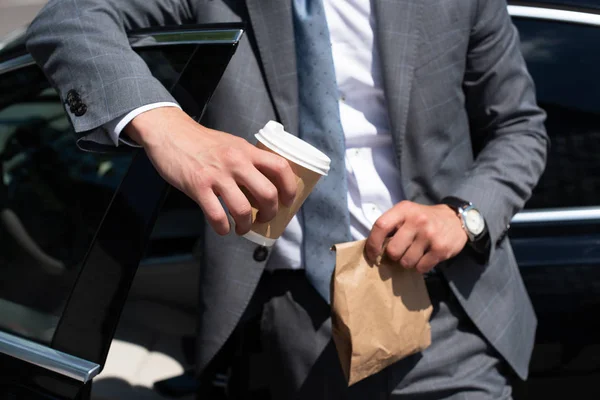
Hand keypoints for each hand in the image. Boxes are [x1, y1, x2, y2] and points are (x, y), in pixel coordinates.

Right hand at [125, 107, 296, 235]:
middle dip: (270, 214)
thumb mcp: (232, 144)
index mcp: (247, 151)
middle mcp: (236, 162)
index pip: (280, 168)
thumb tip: (264, 186)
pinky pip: (217, 215)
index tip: (288, 202)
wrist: (169, 132)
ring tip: (242, 227)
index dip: (290, 188)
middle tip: (263, 219)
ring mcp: (217, 175)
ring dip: (246, 225)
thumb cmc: (202, 142)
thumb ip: (247, 161)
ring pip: (243, 210)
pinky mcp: (197, 186)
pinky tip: (223, 228)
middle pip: (267, 194)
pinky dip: (223, 228)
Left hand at [365, 201, 467, 273]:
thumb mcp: (407, 213)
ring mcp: (429, 235)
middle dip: (394, 256)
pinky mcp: (440, 249)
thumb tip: (373, 249)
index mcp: (404, 209)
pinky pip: (421, 268)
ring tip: (415, 253)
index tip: (372, 254)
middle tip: (402, 251)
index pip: (380, 226)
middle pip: (393, 250)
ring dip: (408, 262)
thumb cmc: (424, 219)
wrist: (455, 220)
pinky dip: (420, 267)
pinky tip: (425, 257)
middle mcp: (417, 220)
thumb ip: (391, 226)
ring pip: (406, 262)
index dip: (372, 244)